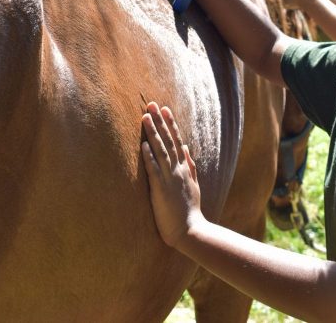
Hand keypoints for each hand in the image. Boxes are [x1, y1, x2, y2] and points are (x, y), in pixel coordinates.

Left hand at [140, 102, 203, 247]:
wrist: (190, 231)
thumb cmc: (189, 210)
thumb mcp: (193, 184)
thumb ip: (190, 165)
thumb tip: (186, 148)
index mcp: (184, 168)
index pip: (176, 140)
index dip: (170, 124)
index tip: (164, 109)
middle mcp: (178, 169)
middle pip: (168, 141)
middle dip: (160, 121)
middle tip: (152, 104)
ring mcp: (170, 178)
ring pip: (160, 151)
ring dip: (153, 133)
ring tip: (145, 117)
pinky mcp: (161, 189)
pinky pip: (154, 170)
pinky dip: (149, 157)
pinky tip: (143, 145)